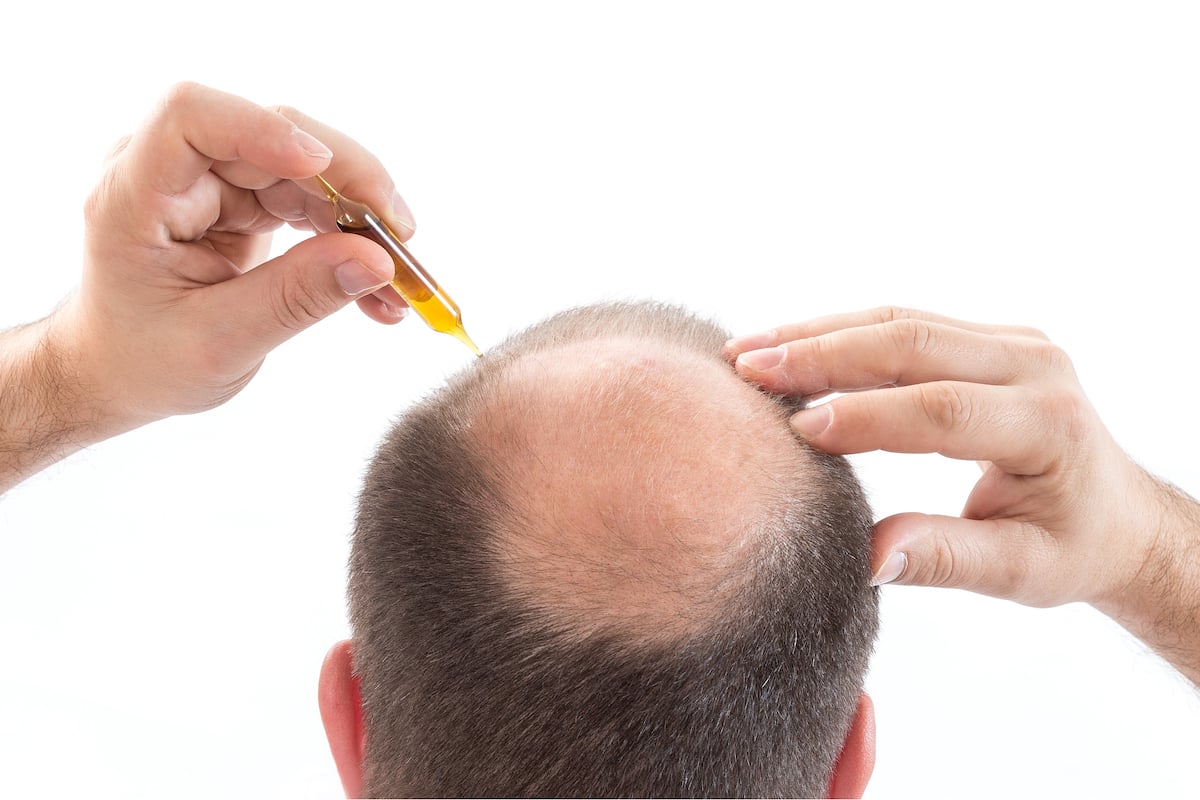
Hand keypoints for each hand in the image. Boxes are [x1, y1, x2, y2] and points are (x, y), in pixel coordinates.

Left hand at [60, 81, 413, 432]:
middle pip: (275, 135)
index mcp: (135, 196)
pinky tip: (380, 283)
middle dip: (349, 182)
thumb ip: (297, 298)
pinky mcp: (246, 199)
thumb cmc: (144, 360)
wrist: (119, 372)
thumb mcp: (220, 342)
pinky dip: (351, 239)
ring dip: (364, 217)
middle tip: (402, 236)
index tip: (321, 167)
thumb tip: (377, 262)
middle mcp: (174, 172)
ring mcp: (214, 182)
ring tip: (403, 276)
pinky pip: (313, 202)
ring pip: (308, 169)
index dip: (260, 129)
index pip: (191, 118)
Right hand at [725, 307, 1199, 679]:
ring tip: (748, 350)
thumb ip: (946, 559)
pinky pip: (904, 321)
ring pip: (900, 320)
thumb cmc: (1071, 548)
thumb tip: (869, 557)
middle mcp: (1034, 365)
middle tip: (748, 368)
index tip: (796, 429)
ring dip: (819, 333)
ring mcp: (1011, 341)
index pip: (942, 410)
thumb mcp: (1021, 572)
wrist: (1118, 512)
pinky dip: (840, 332)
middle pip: (913, 343)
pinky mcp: (986, 336)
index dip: (864, 417)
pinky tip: (788, 344)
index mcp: (1048, 425)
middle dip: (823, 354)